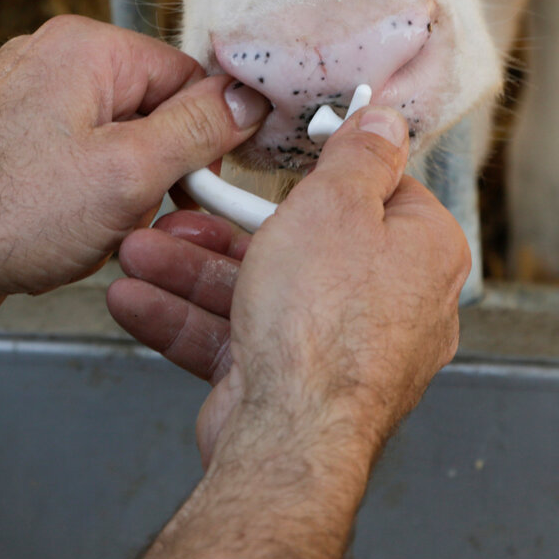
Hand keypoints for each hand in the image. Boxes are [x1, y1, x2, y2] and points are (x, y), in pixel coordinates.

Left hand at [0, 16, 269, 316]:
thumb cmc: (6, 215)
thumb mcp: (130, 173)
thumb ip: (199, 129)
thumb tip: (247, 100)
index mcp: (85, 46)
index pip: (187, 76)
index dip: (204, 137)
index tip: (204, 185)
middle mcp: (53, 58)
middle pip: (154, 111)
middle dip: (154, 172)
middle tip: (132, 213)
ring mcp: (28, 98)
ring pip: (120, 145)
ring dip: (121, 195)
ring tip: (88, 228)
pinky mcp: (13, 140)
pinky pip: (81, 164)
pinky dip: (86, 203)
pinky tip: (65, 233)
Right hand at [108, 106, 469, 467]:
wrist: (288, 437)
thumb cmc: (326, 322)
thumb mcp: (337, 204)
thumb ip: (357, 155)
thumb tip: (384, 120)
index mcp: (423, 252)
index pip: (378, 192)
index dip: (320, 172)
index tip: (276, 158)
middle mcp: (391, 303)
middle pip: (302, 243)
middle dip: (225, 228)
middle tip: (179, 208)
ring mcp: (339, 349)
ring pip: (259, 292)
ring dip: (190, 271)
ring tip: (136, 253)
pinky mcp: (292, 386)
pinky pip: (236, 339)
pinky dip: (186, 318)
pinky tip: (136, 300)